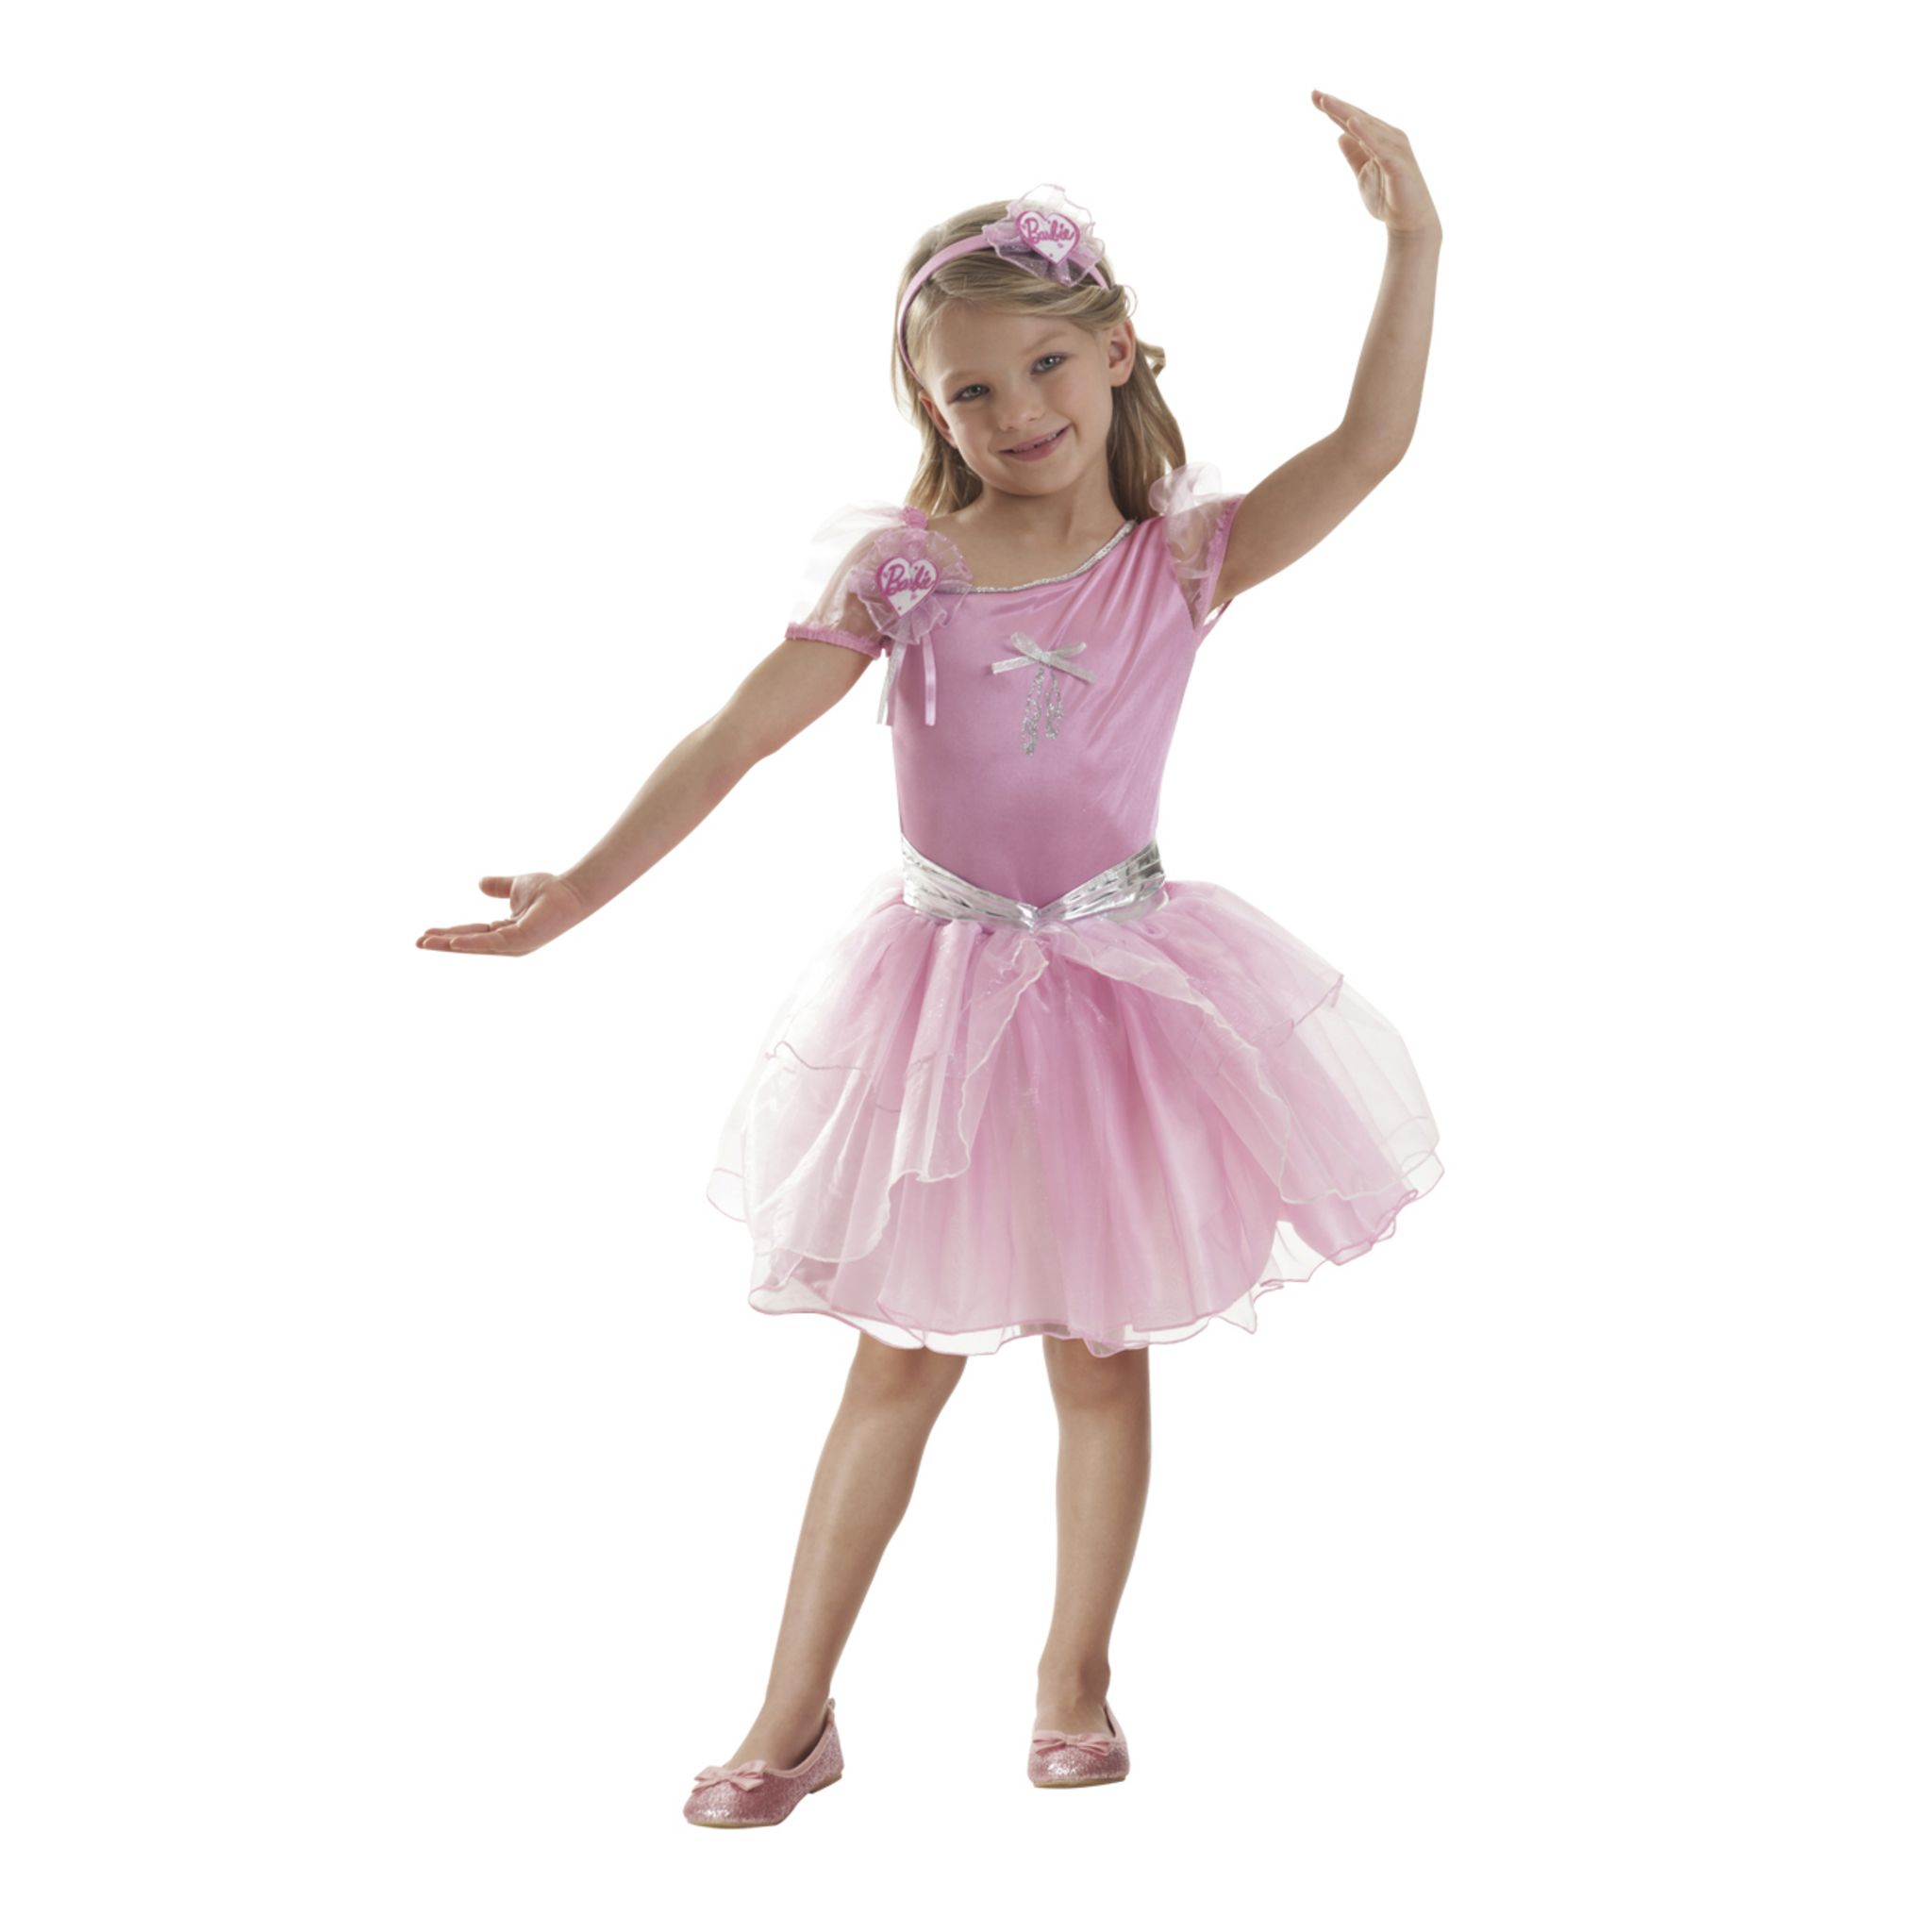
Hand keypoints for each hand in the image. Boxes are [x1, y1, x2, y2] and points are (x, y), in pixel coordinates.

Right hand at [416, 871, 589, 955]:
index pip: (471, 933)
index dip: (448, 933)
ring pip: (474, 945)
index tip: (426, 933)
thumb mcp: (515, 886)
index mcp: (504, 931)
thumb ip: (497, 887)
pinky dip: (471, 943)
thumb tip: (478, 882)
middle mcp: (507, 942)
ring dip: (449, 944)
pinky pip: (491, 942)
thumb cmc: (549, 890)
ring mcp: (514, 944)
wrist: (572, 891)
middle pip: (468, 943)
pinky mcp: (521, 940)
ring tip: (426, 942)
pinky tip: (453, 942)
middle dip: (442, 943)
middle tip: (417, 943)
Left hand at [1311, 91, 1439, 235]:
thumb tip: (1339, 135)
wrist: (1409, 222)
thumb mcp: (1363, 173)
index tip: (1315, 96)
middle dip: (1336, 106)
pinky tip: (1351, 123)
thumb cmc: (1388, 197)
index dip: (1334, 109)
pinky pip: (1379, 146)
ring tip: (1327, 102)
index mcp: (1378, 139)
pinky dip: (1366, 133)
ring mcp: (1394, 148)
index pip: (1352, 120)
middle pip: (1357, 118)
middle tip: (1316, 94)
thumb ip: (1354, 154)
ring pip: (1366, 127)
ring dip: (1346, 113)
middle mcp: (1388, 137)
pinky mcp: (1398, 163)